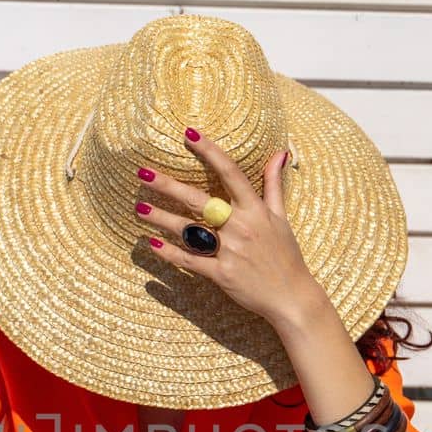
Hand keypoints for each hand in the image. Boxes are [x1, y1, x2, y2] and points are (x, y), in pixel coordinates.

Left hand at [135, 129, 320, 326]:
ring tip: (140, 208)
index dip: (210, 152)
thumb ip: (274, 184)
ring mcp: (230, 251)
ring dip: (162, 218)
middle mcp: (241, 227)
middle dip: (169, 186)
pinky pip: (190, 261)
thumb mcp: (281, 217)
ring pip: (189, 231)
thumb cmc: (286, 256)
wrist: (292, 297)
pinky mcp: (221, 275)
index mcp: (255, 210)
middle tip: (142, 173)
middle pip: (200, 200)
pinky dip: (170, 253)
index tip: (189, 134)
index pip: (230, 173)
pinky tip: (152, 243)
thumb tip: (279, 153)